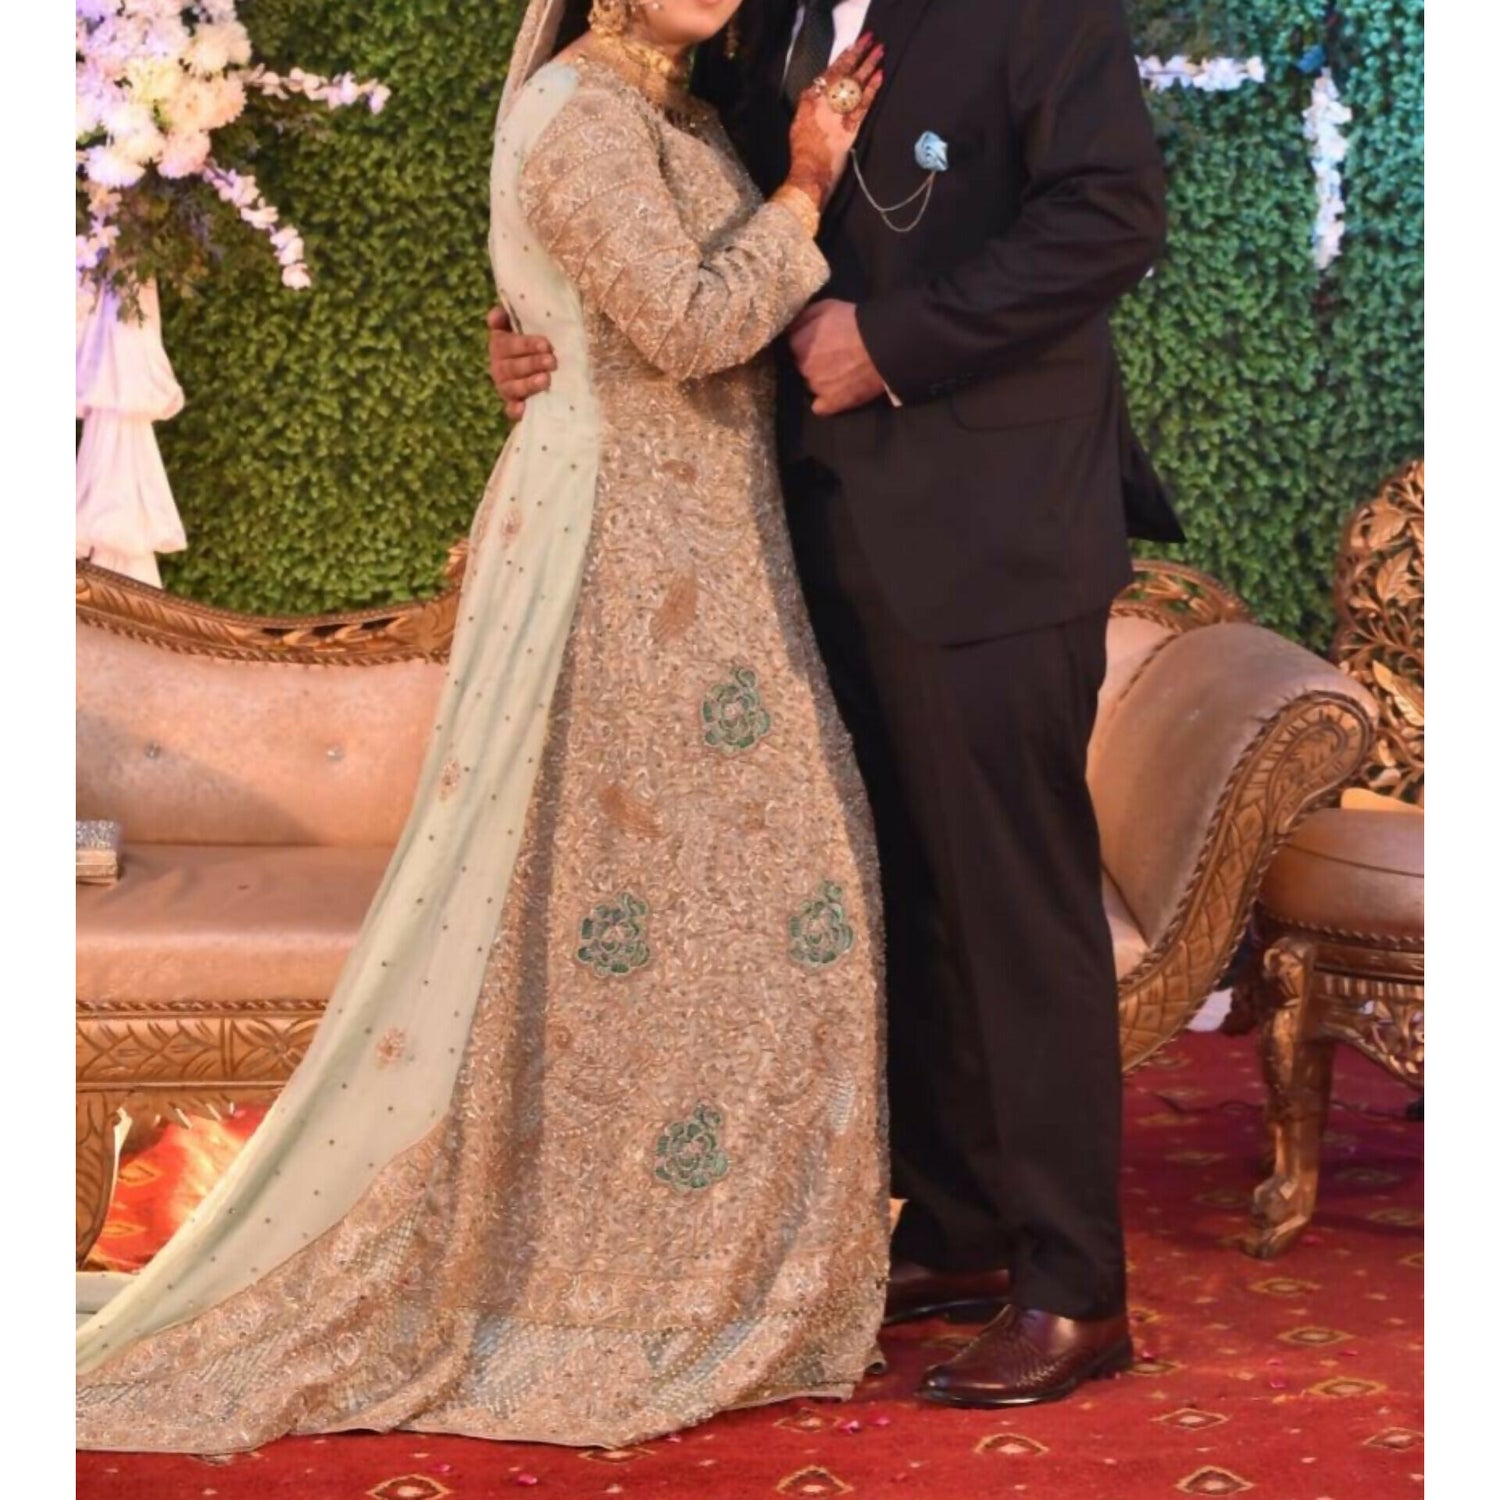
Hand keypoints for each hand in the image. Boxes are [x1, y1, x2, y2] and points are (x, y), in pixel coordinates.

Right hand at [486, 306, 555, 420]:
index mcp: (500, 346)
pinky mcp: (514, 406)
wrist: (546, 365)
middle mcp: (499, 367)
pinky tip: (523, 408)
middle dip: (532, 363)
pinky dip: (516, 410)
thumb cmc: (535, 341)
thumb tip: (495, 315)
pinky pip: (510, 410)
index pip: (507, 344)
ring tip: (546, 380)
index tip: (545, 344)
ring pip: (511, 388)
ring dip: (528, 384)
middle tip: (551, 361)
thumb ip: (508, 317)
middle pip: (511, 367)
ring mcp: (506, 388)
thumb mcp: (524, 325)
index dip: (525, 345)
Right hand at [787, 34, 883, 206]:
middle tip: (869, 40)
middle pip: (843, 72)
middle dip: (857, 54)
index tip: (851, 48)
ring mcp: (838, 113)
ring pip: (855, 83)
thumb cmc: (802, 153)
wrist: (809, 171)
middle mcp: (823, 102)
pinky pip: (863, 103)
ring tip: (880, 51)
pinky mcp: (850, 126)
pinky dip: (872, 88)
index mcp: (809, 100)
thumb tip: (816, 96)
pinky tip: (880, 75)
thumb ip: (808, 107)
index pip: (827, 74)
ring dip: (869, 65)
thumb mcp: (798, 124)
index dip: (841, 59)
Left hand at [788, 300, 887, 415]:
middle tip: (831, 355)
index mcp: (797, 344)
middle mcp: (802, 367)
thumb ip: (802, 318)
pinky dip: (826, 401)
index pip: (792, 346)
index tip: (818, 341)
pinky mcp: (831, 403)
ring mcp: (815, 387)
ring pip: (811, 384)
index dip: (805, 342)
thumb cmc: (853, 322)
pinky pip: (820, 407)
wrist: (881, 345)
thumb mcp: (824, 307)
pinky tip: (836, 393)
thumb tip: (791, 327)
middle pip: (801, 366)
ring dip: (820, 379)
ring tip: (840, 371)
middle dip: (811, 361)